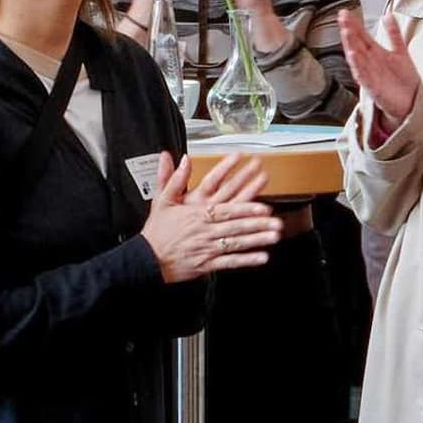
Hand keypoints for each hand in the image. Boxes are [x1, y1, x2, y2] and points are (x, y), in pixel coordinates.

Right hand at [141, 152, 279, 282]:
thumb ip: (174, 178)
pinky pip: (230, 262)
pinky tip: (262, 257)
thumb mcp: (161, 200)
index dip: (246, 208)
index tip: (262, 205)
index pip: (226, 209)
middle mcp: (205, 231)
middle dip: (258, 223)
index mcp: (197, 214)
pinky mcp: (206, 264)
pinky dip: (246, 260)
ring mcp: (207, 248)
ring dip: (257, 240)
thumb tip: (181, 159)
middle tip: (276, 220)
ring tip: (275, 236)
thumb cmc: (157, 230)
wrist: (146, 258)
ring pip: (236, 243)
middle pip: (236, 226)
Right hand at [345, 12, 422, 134]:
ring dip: (351, 46)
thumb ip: (394, 34)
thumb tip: (388, 15)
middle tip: (342, 18)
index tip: (345, 13)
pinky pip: (364, 76)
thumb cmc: (402, 81)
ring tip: (346, 32)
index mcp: (375, 54)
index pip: (361, 36)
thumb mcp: (400, 52)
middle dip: (349, 31)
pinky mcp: (374, 88)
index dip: (354, 24)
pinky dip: (359, 66)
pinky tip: (354, 56)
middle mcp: (369, 63)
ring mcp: (370, 75)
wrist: (410, 103)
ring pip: (357, 59)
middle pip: (356, 44)